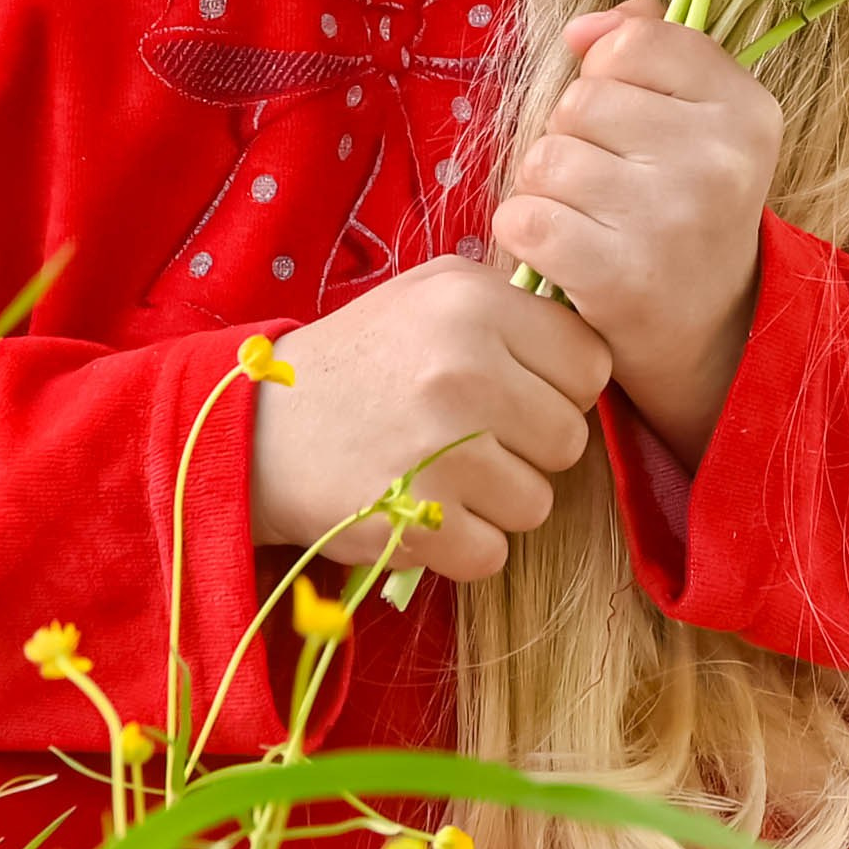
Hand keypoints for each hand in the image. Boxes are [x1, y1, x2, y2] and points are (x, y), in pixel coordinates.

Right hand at [249, 256, 608, 584]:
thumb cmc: (358, 359)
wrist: (258, 428)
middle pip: (570, 438)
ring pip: (538, 502)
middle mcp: (464, 368)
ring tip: (444, 473)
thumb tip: (584, 340)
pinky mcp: (419, 517)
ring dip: (497, 501)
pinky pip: (493, 553)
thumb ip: (508, 306)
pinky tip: (425, 510)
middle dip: (530, 447)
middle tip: (475, 438)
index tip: (521, 393)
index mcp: (473, 303)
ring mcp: (443, 447)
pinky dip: (462, 545)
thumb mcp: (426, 295)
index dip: (561, 386)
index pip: (590, 363)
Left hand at [490, 0, 785, 467]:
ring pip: (545, 157)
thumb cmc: (686, 206)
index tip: (632, 120)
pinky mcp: (618, 276)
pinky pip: (524, 216)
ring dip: (546, 188)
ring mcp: (670, 219)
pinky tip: (562, 251)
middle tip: (609, 184)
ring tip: (588, 218)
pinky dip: (527, 231)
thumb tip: (582, 29)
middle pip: (581, 100)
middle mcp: (720, 161)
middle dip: (574, 136)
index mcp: (747, 110)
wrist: (710, 334)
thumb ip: (651, 48)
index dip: (610, 75)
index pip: (636, 42)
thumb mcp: (698, 118)